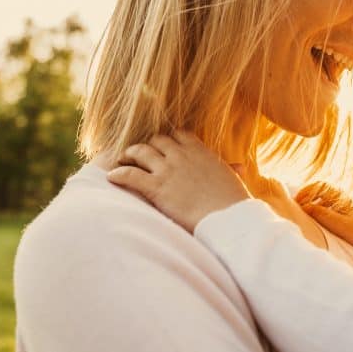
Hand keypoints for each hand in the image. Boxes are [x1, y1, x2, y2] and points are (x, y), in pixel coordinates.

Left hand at [106, 130, 250, 232]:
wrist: (228, 220)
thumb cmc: (234, 203)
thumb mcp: (234, 180)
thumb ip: (232, 169)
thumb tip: (241, 167)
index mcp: (201, 151)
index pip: (179, 133)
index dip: (169, 138)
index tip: (164, 144)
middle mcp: (182, 155)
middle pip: (157, 139)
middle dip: (148, 145)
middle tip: (140, 153)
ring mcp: (168, 170)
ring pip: (140, 151)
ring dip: (130, 154)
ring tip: (122, 160)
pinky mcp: (156, 188)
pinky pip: (130, 175)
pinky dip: (119, 174)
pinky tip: (111, 177)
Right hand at [296, 181, 352, 276]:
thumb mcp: (343, 227)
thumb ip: (323, 215)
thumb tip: (304, 206)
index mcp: (344, 199)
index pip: (320, 185)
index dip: (306, 191)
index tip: (296, 202)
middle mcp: (344, 203)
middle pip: (319, 194)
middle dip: (306, 199)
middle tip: (295, 211)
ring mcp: (345, 213)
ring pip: (322, 205)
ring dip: (311, 209)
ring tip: (302, 219)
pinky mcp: (346, 223)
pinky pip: (327, 215)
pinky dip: (318, 218)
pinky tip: (314, 227)